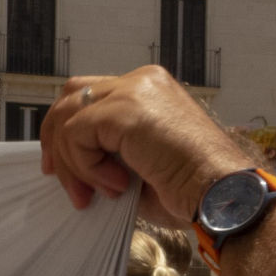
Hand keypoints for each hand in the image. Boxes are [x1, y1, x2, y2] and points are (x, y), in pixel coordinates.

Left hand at [39, 66, 247, 222]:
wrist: (222, 194)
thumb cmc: (191, 189)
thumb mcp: (140, 164)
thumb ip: (109, 152)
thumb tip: (71, 165)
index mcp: (149, 89)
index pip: (91, 96)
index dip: (67, 130)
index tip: (60, 168)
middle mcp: (142, 81)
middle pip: (73, 94)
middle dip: (55, 136)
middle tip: (53, 174)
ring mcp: (134, 91)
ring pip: (68, 117)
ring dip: (71, 163)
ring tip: (93, 194)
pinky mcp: (126, 110)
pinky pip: (77, 134)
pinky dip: (85, 166)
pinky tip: (115, 185)